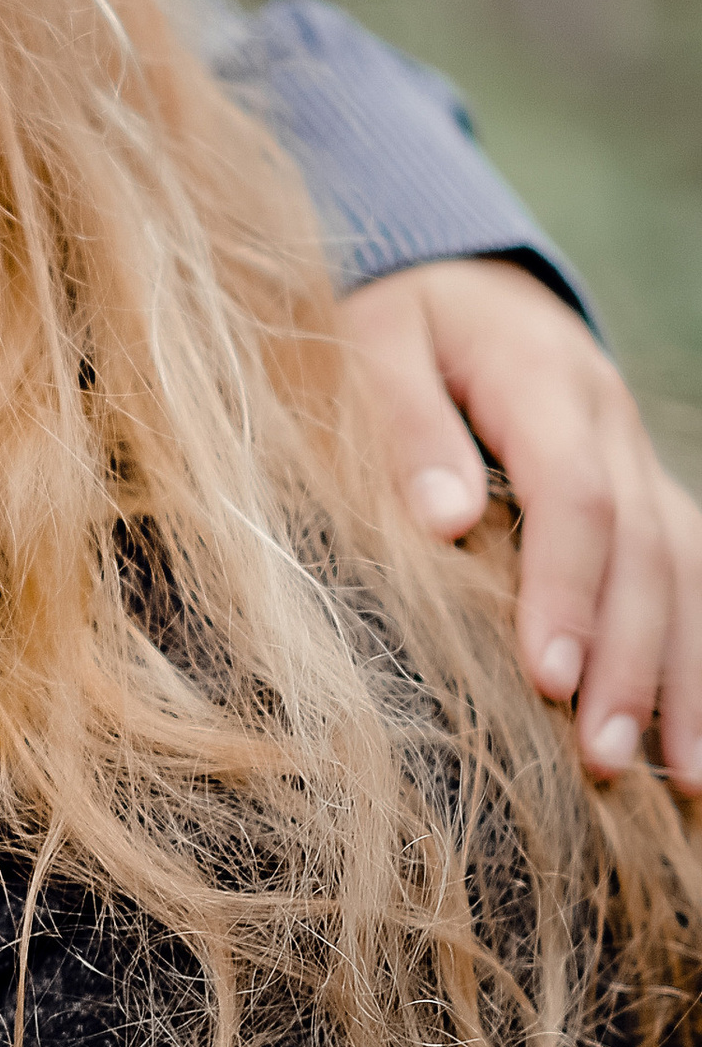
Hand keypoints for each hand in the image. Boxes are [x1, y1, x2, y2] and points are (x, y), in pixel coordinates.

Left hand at [337, 259, 701, 792]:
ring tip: (686, 779)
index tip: (550, 676)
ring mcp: (636, 456)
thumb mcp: (376, 335)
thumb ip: (406, 420)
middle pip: (646, 550)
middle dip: (634, 659)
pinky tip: (700, 732)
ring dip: (691, 674)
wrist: (448, 267)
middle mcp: (610, 421)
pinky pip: (693, 570)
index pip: (576, 496)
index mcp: (544, 380)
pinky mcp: (639, 489)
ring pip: (691, 569)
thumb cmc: (395, 313)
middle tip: (605, 758)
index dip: (569, 588)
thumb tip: (443, 520)